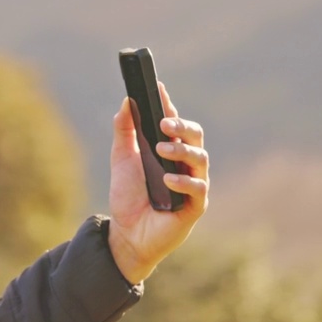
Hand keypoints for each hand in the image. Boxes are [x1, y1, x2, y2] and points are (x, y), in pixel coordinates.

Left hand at [107, 82, 208, 283]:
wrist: (126, 234)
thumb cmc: (128, 197)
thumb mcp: (122, 160)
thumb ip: (124, 132)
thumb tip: (126, 102)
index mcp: (169, 149)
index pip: (174, 122)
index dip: (167, 104)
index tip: (156, 87)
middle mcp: (185, 163)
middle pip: (195, 136)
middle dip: (182, 126)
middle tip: (163, 123)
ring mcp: (193, 183)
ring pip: (200, 159)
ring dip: (182, 151)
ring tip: (161, 149)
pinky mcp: (196, 205)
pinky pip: (198, 188)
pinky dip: (183, 182)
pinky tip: (168, 179)